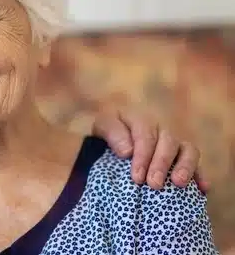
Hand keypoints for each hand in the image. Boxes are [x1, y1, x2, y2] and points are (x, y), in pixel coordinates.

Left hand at [92, 108, 208, 191]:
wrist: (111, 138)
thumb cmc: (107, 133)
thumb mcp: (102, 126)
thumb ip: (112, 133)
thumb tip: (127, 151)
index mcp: (141, 118)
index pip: (145, 135)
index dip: (143, 156)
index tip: (137, 177)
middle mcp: (161, 128)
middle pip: (168, 142)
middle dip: (161, 164)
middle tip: (154, 184)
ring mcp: (174, 142)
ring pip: (188, 150)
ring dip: (185, 167)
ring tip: (178, 183)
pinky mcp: (183, 156)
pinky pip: (197, 163)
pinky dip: (201, 175)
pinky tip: (203, 188)